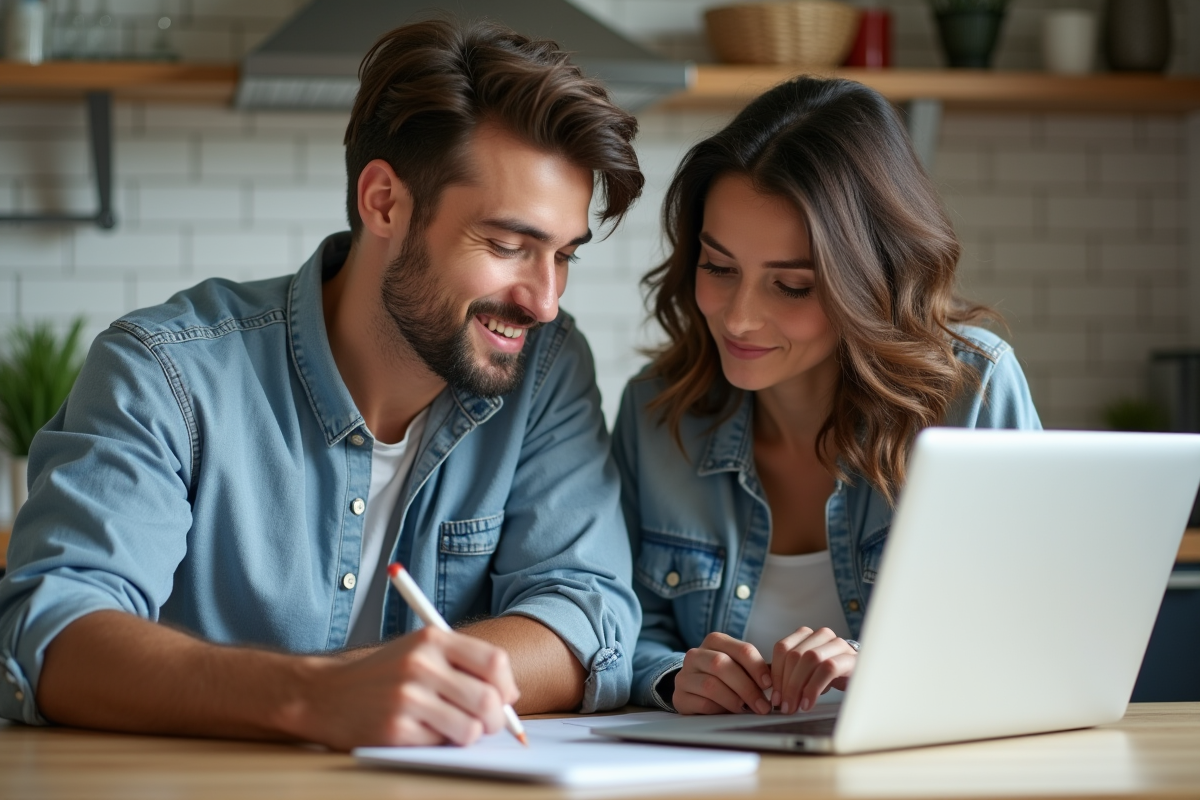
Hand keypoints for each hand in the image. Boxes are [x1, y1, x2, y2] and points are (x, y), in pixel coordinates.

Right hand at [300, 626, 519, 749]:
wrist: (324, 694)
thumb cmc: (382, 675)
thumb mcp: (420, 651)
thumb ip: (464, 664)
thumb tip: (510, 696)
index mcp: (432, 639)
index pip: (494, 661)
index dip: (506, 685)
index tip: (504, 697)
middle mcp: (420, 665)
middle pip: (488, 699)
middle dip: (496, 719)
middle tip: (487, 724)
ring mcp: (407, 698)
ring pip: (471, 729)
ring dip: (469, 735)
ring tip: (453, 729)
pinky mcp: (395, 730)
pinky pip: (441, 745)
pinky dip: (440, 744)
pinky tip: (422, 732)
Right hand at [673, 632, 771, 714]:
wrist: (694, 688)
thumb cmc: (724, 677)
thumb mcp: (739, 667)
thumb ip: (755, 671)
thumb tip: (779, 684)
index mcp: (715, 641)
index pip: (742, 649)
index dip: (757, 667)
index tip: (769, 684)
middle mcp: (696, 654)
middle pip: (722, 665)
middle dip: (747, 688)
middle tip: (763, 706)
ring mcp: (684, 675)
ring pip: (711, 685)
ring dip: (734, 700)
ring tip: (746, 710)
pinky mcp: (679, 696)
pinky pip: (702, 703)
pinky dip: (719, 710)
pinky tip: (726, 712)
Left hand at [769, 627, 856, 714]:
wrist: (865, 679)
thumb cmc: (832, 677)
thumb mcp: (807, 674)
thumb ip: (790, 676)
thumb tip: (771, 691)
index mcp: (807, 635)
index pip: (782, 648)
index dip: (776, 674)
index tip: (775, 697)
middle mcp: (822, 635)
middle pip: (794, 655)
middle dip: (786, 684)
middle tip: (784, 706)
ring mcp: (838, 644)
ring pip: (810, 659)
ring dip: (798, 686)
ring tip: (795, 706)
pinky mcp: (851, 658)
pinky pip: (828, 669)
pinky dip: (814, 688)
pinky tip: (808, 703)